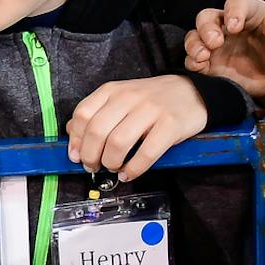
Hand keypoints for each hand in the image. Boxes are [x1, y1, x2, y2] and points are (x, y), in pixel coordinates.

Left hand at [66, 76, 206, 181]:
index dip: (76, 140)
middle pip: (97, 131)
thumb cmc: (151, 100)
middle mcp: (129, 97)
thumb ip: (96, 113)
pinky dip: (133, 169)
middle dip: (90, 156)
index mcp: (113, 90)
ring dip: (110, 163)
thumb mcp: (120, 99)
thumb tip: (72, 133)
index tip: (76, 156)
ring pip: (118, 143)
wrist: (192, 92)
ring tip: (113, 168)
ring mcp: (151, 110)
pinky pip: (146, 153)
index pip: (83, 114)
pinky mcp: (171, 125)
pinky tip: (128, 173)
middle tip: (93, 166)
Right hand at [183, 0, 264, 110]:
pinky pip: (193, 60)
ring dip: (194, 45)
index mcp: (250, 13)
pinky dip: (192, 62)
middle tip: (215, 43)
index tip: (234, 27)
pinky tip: (200, 67)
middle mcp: (227, 26)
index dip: (233, 12)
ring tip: (202, 57)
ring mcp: (216, 45)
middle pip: (207, 17)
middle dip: (206, 28)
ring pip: (194, 37)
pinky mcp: (209, 64)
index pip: (236, 4)